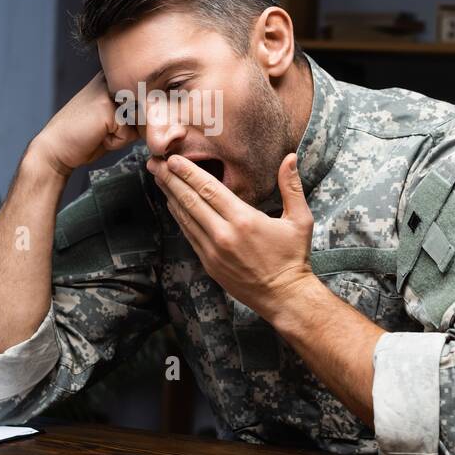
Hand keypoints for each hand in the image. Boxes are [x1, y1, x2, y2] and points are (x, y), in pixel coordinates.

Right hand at [30, 71, 136, 178]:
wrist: (56, 147)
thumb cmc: (85, 135)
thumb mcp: (114, 119)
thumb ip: (136, 112)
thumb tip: (163, 117)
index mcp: (113, 77)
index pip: (146, 95)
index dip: (138, 116)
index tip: (114, 122)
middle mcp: (112, 78)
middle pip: (146, 108)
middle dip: (133, 126)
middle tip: (105, 129)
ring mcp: (109, 90)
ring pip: (139, 121)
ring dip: (125, 134)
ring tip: (102, 131)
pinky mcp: (107, 106)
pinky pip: (129, 133)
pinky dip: (117, 141)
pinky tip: (98, 135)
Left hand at [147, 151, 316, 319]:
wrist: (284, 297)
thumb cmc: (293, 257)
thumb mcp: (300, 221)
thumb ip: (291, 187)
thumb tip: (290, 157)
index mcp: (243, 220)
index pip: (208, 189)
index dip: (188, 172)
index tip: (172, 158)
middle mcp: (223, 234)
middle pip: (189, 199)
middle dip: (169, 179)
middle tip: (153, 162)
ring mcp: (212, 250)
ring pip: (185, 217)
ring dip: (169, 195)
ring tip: (157, 177)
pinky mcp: (208, 263)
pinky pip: (188, 234)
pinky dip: (178, 216)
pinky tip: (171, 203)